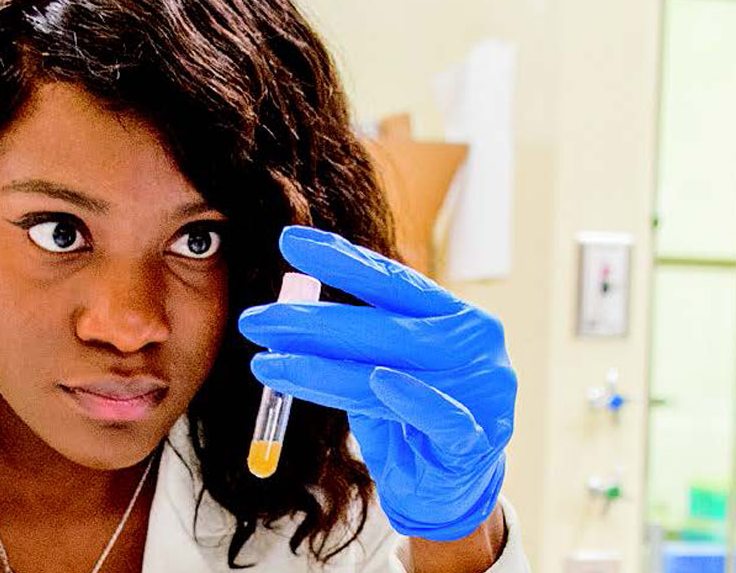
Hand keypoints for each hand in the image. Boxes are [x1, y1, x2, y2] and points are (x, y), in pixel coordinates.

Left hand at [238, 226, 515, 541]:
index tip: (289, 240)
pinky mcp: (477, 440)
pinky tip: (379, 379)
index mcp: (452, 316)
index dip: (341, 260)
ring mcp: (480, 389)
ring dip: (325, 366)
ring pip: (394, 368)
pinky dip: (412, 398)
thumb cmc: (410, 424)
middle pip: (383, 325)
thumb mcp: (377, 377)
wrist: (449, 494)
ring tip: (270, 362)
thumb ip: (349, 345)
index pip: (392, 282)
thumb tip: (285, 312)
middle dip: (312, 322)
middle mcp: (471, 344)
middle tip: (255, 320)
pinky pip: (443, 416)